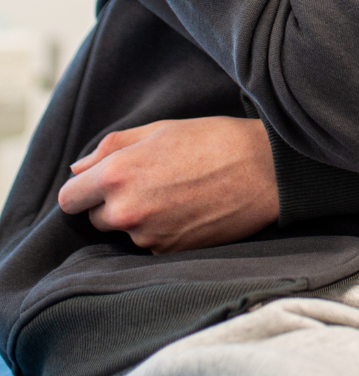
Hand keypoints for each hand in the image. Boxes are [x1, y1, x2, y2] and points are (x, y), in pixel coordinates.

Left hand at [58, 116, 279, 253]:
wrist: (264, 170)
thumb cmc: (214, 140)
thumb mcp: (161, 129)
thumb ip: (111, 147)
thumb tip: (78, 170)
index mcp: (117, 174)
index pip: (70, 198)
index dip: (84, 189)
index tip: (101, 182)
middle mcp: (126, 210)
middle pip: (95, 217)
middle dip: (113, 202)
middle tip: (151, 181)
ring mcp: (147, 236)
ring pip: (125, 231)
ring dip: (139, 217)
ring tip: (176, 192)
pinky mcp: (168, 254)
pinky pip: (150, 244)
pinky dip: (161, 231)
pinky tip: (187, 209)